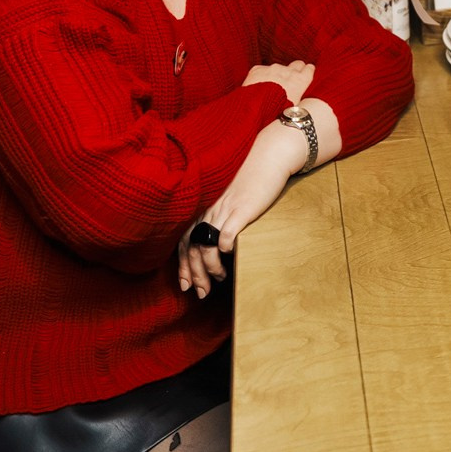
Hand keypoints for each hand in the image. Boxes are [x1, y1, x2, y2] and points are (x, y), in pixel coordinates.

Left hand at [177, 121, 307, 297]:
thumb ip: (220, 217)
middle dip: (194, 275)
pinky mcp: (241, 210)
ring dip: (209, 269)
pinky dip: (223, 250)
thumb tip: (216, 242)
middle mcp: (208, 211)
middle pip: (192, 249)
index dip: (182, 267)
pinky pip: (226, 235)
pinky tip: (228, 258)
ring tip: (218, 280)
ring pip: (205, 247)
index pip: (183, 242)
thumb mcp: (228, 199)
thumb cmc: (251, 180)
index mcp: (203, 209)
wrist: (268, 158)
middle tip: (200, 293)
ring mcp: (223, 211)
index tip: (185, 285)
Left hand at [243, 60, 315, 104]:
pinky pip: (261, 70)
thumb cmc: (276, 112)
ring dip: (276, 75)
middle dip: (295, 70)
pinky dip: (261, 76)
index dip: (306, 72)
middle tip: (290, 80)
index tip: (305, 73)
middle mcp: (288, 71)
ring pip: (277, 68)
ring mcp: (272, 68)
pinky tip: (259, 87)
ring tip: (270, 89)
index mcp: (300, 80)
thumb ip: (299, 94)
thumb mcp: (296, 106)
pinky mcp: (257, 69)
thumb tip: (298, 94)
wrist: (255, 109)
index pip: (309, 69)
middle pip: (296, 64)